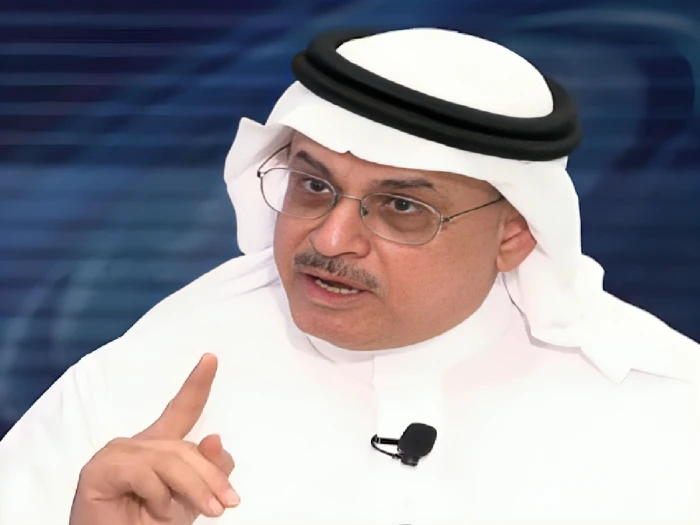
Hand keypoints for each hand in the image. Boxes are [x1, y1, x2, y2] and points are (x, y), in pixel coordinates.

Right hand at [69, 353, 239, 524]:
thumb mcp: (191, 499)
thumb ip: (207, 471)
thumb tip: (215, 438)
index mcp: (158, 446)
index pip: (182, 410)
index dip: (197, 384)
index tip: (211, 358)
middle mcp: (136, 444)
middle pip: (185, 447)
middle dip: (211, 476)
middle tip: (227, 504)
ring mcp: (115, 453)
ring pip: (170, 460)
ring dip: (195, 489)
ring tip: (209, 512)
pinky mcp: (98, 470)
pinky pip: (144, 473)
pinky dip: (160, 497)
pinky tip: (156, 510)